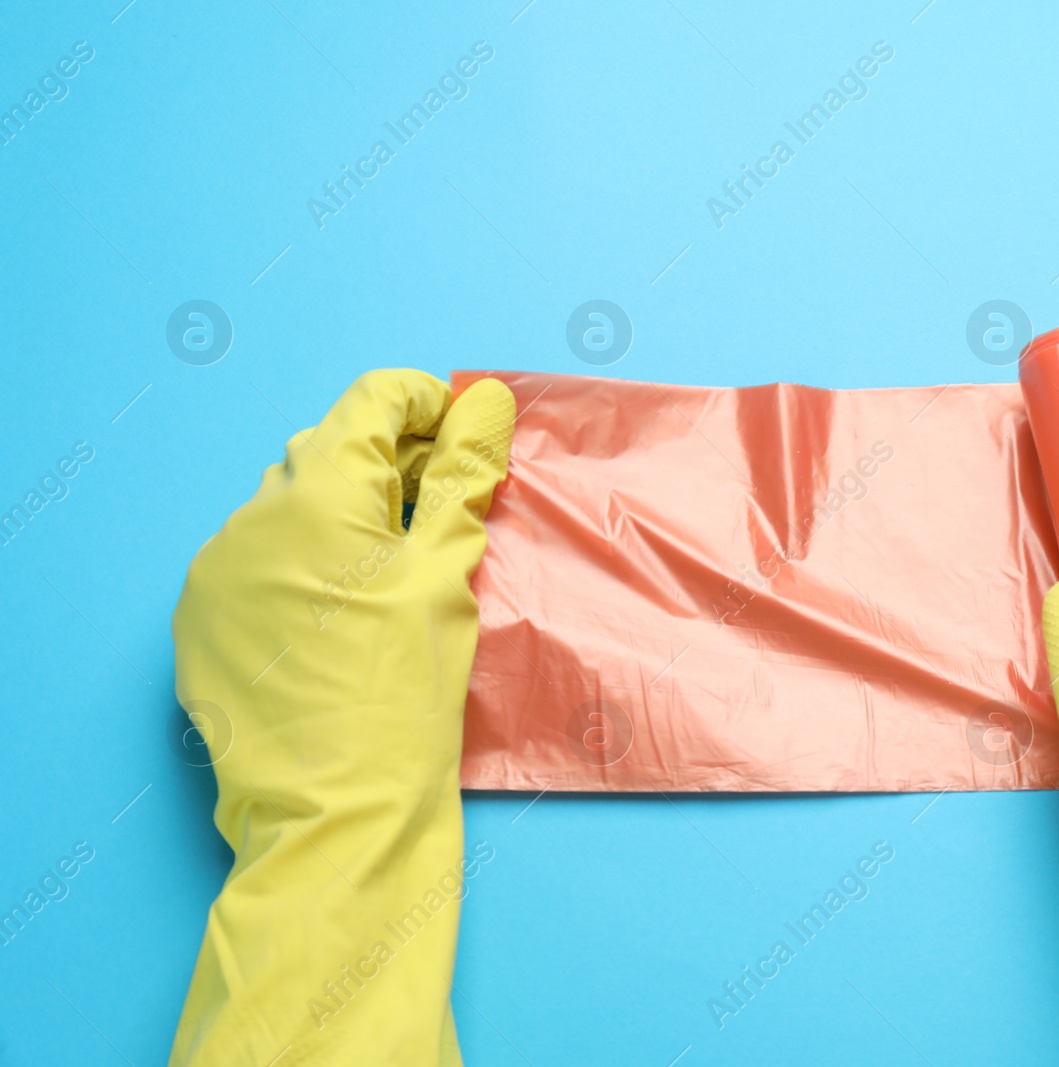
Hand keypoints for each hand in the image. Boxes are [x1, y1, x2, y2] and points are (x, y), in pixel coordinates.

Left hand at [169, 370, 513, 1065]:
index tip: (469, 436)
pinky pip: (258, 562)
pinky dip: (305, 564)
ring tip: (397, 568)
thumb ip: (464, 475)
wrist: (337, 814)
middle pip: (330, 451)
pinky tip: (345, 613)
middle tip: (450, 504)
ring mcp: (216, 572)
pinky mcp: (201, 623)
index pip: (372, 398)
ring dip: (345, 514)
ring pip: (290, 508)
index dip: (430, 403)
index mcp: (315, 492)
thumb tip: (486, 402)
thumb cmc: (406, 691)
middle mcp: (249, 517)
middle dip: (392, 460)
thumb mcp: (448, 574)